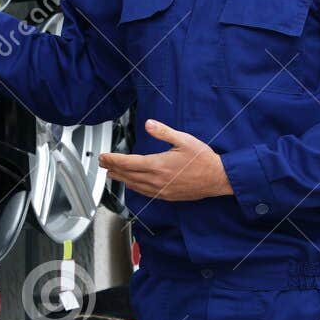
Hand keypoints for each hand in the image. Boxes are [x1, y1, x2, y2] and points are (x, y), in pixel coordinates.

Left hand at [99, 119, 232, 201]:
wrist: (217, 179)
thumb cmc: (203, 160)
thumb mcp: (184, 140)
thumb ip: (164, 132)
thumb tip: (148, 124)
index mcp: (158, 165)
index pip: (128, 163)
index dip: (113, 159)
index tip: (104, 156)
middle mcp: (157, 180)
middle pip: (127, 175)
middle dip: (112, 168)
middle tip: (102, 163)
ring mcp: (160, 190)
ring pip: (134, 185)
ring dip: (120, 179)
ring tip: (111, 173)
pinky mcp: (166, 196)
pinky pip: (144, 192)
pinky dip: (133, 187)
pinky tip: (131, 184)